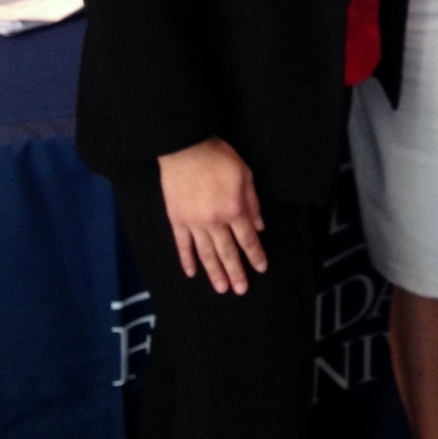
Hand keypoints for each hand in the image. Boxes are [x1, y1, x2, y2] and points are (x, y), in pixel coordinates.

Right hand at [157, 137, 266, 293]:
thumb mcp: (245, 175)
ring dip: (214, 272)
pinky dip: (187, 260)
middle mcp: (214, 221)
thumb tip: (259, 227)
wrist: (186, 148)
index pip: (247, 238)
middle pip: (227, 251)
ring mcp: (193, 223)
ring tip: (221, 288)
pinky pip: (182, 245)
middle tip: (241, 289)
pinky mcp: (177, 220)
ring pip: (205, 253)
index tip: (260, 268)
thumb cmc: (219, 158)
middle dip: (235, 272)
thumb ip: (252, 202)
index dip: (255, 255)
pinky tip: (192, 272)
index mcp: (233, 209)